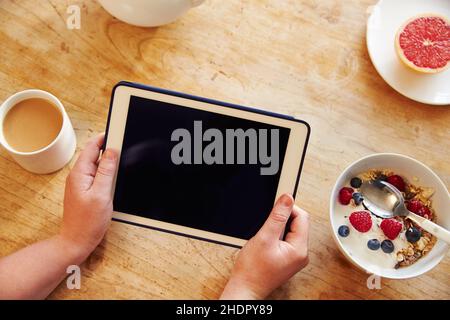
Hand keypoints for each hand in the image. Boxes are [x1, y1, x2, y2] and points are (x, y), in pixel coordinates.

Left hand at [60, 134, 117, 259]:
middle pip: (94, 155)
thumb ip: (106, 171)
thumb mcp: (102, 194)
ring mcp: (82, 184)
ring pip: (97, 166)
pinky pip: (97, 176)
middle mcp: (78, 176)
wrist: (77, 241)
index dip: (104, 138)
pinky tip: (115, 179)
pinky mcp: (86, 191)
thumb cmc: (87, 222)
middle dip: (109, 149)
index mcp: (80, 173)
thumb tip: (111, 152)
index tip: (117, 132)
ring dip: (109, 163)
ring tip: (121, 164)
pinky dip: (107, 174)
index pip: (92, 147)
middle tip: (124, 147)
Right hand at [220, 194, 308, 299]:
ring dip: (278, 228)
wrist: (245, 287)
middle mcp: (301, 254)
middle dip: (282, 219)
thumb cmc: (252, 269)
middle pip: (298, 223)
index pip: (302, 217)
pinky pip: (286, 240)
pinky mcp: (288, 259)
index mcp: (299, 250)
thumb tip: (287, 199)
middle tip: (267, 225)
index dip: (288, 209)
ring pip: (291, 231)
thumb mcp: (264, 238)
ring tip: (265, 237)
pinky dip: (276, 236)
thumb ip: (277, 217)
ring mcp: (295, 257)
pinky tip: (266, 242)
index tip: (275, 208)